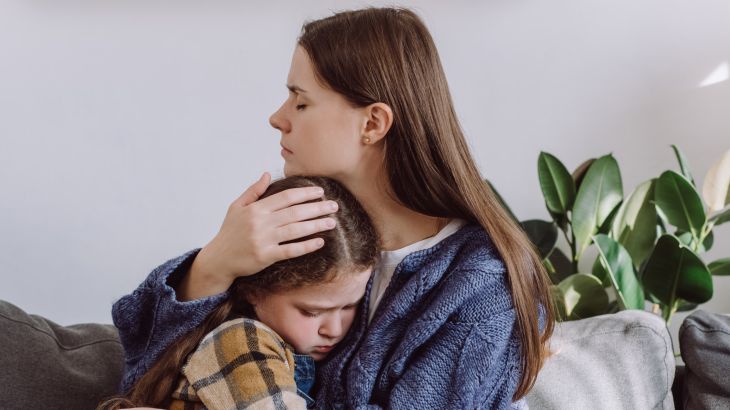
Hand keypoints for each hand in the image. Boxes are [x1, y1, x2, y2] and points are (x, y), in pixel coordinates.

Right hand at [177, 172, 337, 300]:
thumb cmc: (229, 232)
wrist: (218, 259)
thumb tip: (266, 174)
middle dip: (317, 208)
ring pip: (295, 230)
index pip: (285, 197)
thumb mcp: (236, 207)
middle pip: (294, 212)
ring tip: (332, 222)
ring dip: (316, 226)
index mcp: (255, 209)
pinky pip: (290, 251)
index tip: (320, 192)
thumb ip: (253, 191)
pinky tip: (320, 242)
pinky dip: (306, 246)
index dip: (304, 193)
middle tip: (334, 206)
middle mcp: (260, 223)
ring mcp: (263, 240)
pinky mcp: (265, 257)